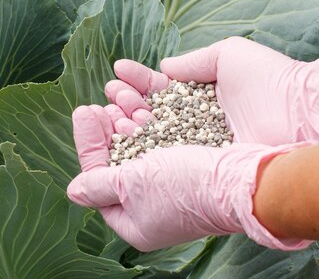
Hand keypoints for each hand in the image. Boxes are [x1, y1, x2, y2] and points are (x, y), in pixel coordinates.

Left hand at [68, 105, 313, 251]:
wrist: (244, 180)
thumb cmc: (185, 187)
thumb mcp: (132, 185)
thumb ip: (100, 185)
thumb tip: (74, 191)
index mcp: (134, 223)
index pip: (97, 180)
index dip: (88, 145)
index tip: (84, 112)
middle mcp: (151, 207)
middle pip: (117, 163)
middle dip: (107, 130)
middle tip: (99, 104)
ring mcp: (170, 188)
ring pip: (138, 148)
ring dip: (126, 121)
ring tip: (118, 96)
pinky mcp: (188, 168)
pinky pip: (160, 142)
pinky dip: (149, 123)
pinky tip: (141, 103)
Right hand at [105, 37, 318, 144]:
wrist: (303, 114)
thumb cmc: (271, 80)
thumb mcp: (228, 55)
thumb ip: (192, 62)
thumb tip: (162, 67)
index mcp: (203, 95)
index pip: (161, 88)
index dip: (138, 81)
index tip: (118, 71)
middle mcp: (198, 121)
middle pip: (152, 112)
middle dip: (127, 101)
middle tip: (111, 94)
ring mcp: (199, 144)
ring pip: (154, 133)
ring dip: (129, 119)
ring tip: (113, 107)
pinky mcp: (202, 163)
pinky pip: (167, 153)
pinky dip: (143, 144)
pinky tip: (125, 130)